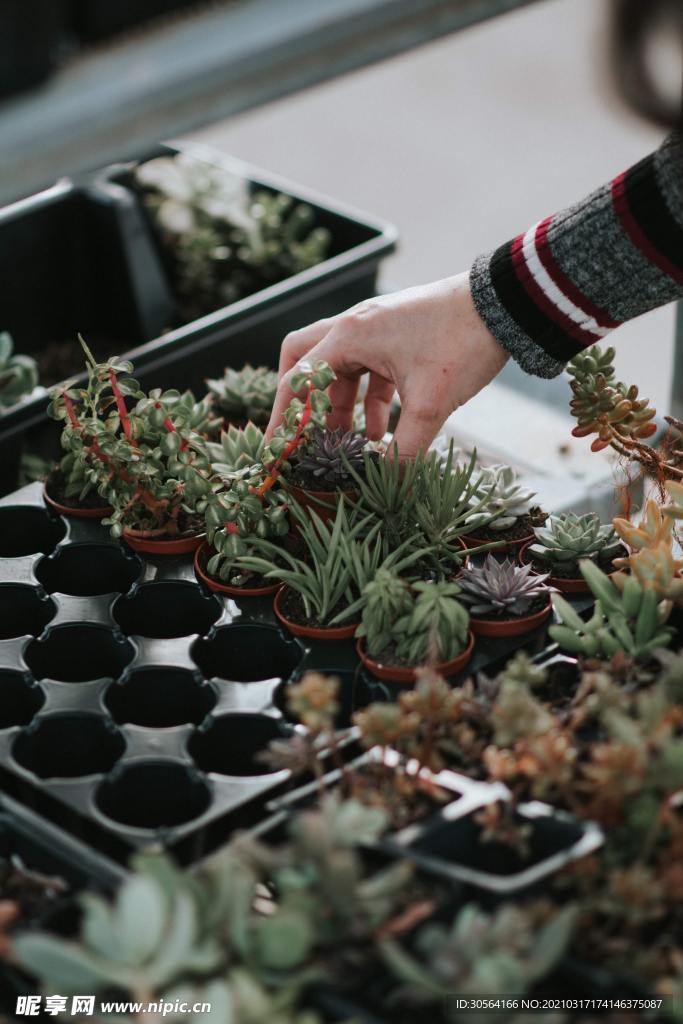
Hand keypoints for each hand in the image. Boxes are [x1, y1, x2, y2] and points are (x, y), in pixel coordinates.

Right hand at [265, 272, 508, 457]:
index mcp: (350, 335)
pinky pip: (370, 370)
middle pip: (305, 360)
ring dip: (340, 406)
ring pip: (341, 369)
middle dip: (302, 402)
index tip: (277, 448)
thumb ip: (405, 449)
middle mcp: (355, 326)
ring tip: (349, 444)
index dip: (284, 418)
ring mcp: (377, 328)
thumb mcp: (431, 405)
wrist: (505, 305)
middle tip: (303, 434)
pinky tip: (383, 431)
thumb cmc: (462, 343)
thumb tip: (391, 486)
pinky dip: (369, 400)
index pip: (298, 378)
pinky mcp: (398, 335)